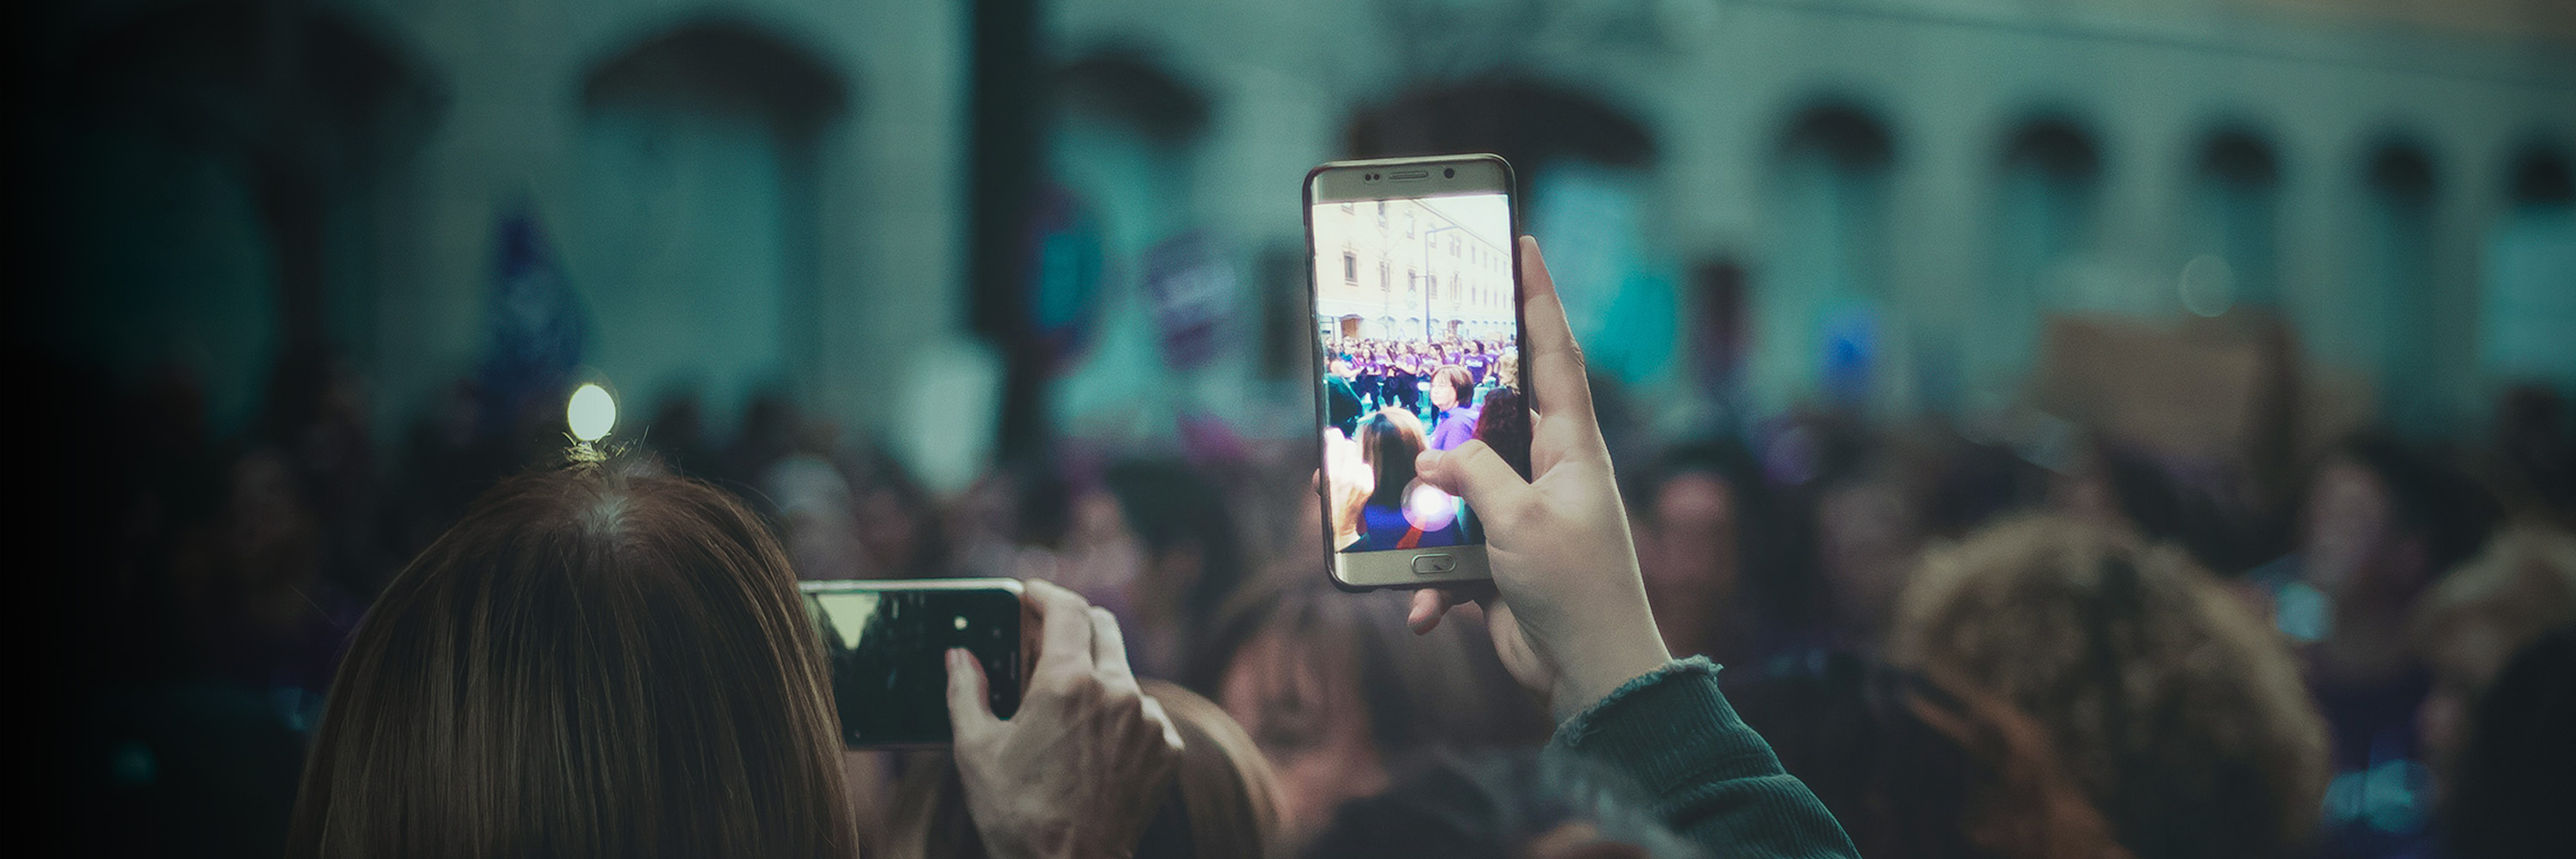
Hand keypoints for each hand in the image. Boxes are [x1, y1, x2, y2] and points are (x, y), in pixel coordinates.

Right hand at [949, 579, 1184, 858]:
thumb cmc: (1017, 813)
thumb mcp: (975, 749)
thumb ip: (965, 690)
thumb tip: (959, 656)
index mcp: (1069, 682)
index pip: (1066, 608)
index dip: (1045, 593)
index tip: (1030, 594)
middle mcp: (1118, 692)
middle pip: (1102, 628)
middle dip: (1072, 624)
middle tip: (1044, 638)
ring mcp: (1148, 721)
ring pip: (1123, 674)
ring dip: (1095, 677)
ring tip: (1063, 710)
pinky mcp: (1166, 750)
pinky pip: (1143, 715)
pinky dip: (1119, 717)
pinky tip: (1091, 746)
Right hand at [1405, 236, 1672, 721]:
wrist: (1593, 677)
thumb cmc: (1575, 589)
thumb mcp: (1520, 519)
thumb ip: (1472, 474)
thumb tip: (1435, 458)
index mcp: (1573, 446)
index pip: (1554, 352)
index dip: (1538, 296)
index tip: (1522, 242)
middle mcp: (1549, 472)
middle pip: (1489, 418)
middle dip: (1449, 409)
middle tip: (1416, 368)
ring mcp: (1523, 516)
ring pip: (1455, 492)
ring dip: (1425, 519)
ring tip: (1394, 524)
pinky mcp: (1500, 561)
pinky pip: (1449, 556)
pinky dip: (1430, 584)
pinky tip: (1428, 610)